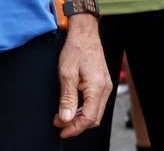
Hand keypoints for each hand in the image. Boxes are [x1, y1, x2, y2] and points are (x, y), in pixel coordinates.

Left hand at [53, 19, 110, 137]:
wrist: (85, 34)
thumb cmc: (75, 49)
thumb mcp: (66, 73)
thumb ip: (66, 98)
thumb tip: (65, 118)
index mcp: (97, 88)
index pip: (88, 118)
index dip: (74, 128)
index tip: (61, 130)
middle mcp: (104, 89)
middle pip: (93, 118)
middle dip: (76, 125)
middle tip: (58, 125)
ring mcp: (105, 86)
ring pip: (95, 111)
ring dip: (79, 117)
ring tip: (61, 117)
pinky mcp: (102, 83)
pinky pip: (95, 103)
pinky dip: (83, 109)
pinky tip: (71, 107)